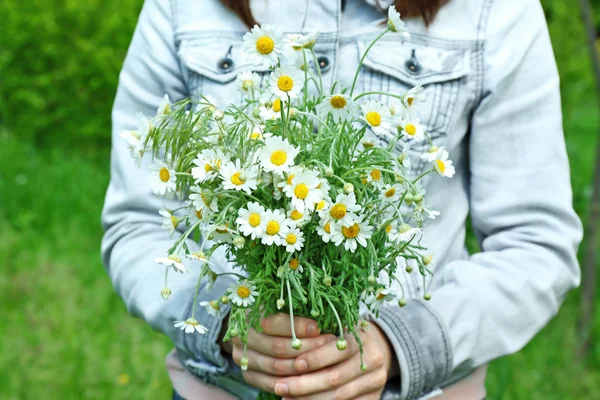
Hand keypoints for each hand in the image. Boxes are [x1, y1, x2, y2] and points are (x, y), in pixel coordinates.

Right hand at [227, 313, 336, 392]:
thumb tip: (321, 317)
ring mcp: (242, 358)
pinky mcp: (248, 374)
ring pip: (276, 367)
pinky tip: (311, 376)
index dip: (296, 326)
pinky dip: (293, 382)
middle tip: (328, 346)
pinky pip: (272, 384)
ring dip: (303, 366)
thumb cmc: (272, 310)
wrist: (249, 326)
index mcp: (248, 314)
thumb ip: (294, 309)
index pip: (271, 322)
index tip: (317, 327)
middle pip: (277, 347)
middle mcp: (241, 337)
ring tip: (325, 361)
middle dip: (306, 348)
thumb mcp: (280, 303)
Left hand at [273, 322, 397, 399]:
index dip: (315, 358)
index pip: (338, 348)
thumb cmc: (343, 334)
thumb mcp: (333, 325)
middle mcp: (374, 357)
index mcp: (362, 334)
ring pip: (338, 395)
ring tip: (285, 397)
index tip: (293, 364)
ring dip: (308, 398)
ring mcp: (376, 380)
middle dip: (304, 384)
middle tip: (280, 387)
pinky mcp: (374, 397)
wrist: (374, 348)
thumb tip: (275, 332)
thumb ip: (312, 330)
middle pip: (335, 376)